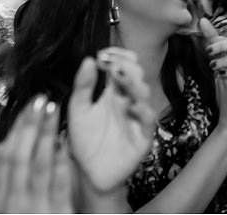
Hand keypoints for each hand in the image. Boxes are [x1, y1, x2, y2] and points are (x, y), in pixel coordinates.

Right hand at [0, 96, 72, 213]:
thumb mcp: (9, 205)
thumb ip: (9, 179)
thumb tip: (10, 144)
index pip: (5, 157)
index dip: (18, 130)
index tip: (28, 108)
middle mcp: (11, 205)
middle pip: (20, 157)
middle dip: (31, 127)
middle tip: (41, 101)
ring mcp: (33, 211)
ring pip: (38, 167)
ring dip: (45, 136)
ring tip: (54, 113)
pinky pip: (58, 186)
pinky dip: (60, 164)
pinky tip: (63, 146)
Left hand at [67, 49, 155, 193]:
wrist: (89, 173)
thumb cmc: (84, 140)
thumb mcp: (78, 110)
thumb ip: (82, 86)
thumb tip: (88, 59)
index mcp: (113, 91)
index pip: (122, 65)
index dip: (117, 56)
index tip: (104, 54)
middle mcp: (128, 100)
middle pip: (136, 75)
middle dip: (127, 67)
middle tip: (113, 65)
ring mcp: (137, 117)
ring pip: (143, 93)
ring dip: (134, 83)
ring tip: (121, 78)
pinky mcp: (143, 136)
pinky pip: (149, 120)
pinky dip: (143, 110)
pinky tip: (132, 106)